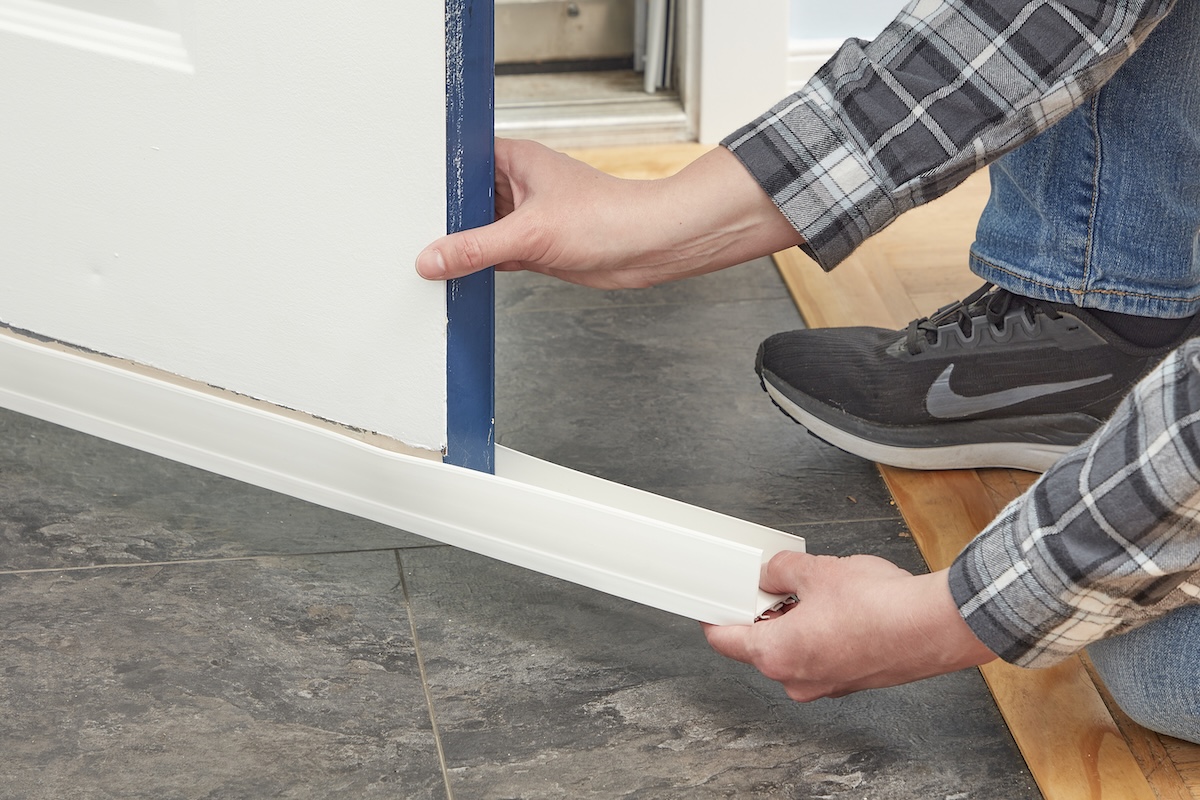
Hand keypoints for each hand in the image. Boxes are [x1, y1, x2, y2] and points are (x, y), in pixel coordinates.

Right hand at [415, 138, 802, 288]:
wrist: (649, 248)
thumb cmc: (609, 216)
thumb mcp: (529, 234)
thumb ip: (476, 248)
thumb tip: (433, 259)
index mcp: (514, 158)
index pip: (458, 161)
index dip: (432, 178)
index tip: (401, 195)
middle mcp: (517, 185)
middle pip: (464, 200)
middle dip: (442, 219)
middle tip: (406, 235)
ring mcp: (525, 217)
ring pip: (478, 231)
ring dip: (461, 247)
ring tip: (426, 258)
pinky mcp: (534, 246)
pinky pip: (494, 255)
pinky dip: (479, 266)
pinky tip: (459, 276)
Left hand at [704, 552, 996, 700]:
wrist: (933, 626)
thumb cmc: (879, 606)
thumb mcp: (817, 571)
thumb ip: (781, 570)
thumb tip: (771, 572)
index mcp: (776, 654)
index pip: (724, 640)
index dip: (716, 615)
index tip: (714, 604)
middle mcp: (797, 679)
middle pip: (759, 647)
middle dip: (764, 614)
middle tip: (772, 585)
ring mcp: (826, 685)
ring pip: (794, 652)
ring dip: (795, 624)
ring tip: (816, 591)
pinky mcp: (852, 681)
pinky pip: (822, 657)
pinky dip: (821, 635)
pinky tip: (839, 609)